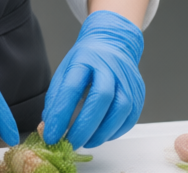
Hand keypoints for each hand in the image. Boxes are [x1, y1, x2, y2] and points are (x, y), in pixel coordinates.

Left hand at [41, 10, 144, 148]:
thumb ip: (56, 97)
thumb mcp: (66, 70)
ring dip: (101, 133)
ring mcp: (127, 80)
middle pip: (101, 98)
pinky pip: (130, 118)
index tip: (51, 134)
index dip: (61, 114)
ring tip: (85, 141)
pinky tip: (101, 135)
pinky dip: (114, 132)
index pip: (72, 87)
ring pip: (120, 110)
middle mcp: (109, 67)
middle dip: (84, 127)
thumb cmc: (87, 60)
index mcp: (85, 59)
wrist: (114, 43)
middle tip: (70, 143)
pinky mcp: (138, 93)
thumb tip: (49, 126)